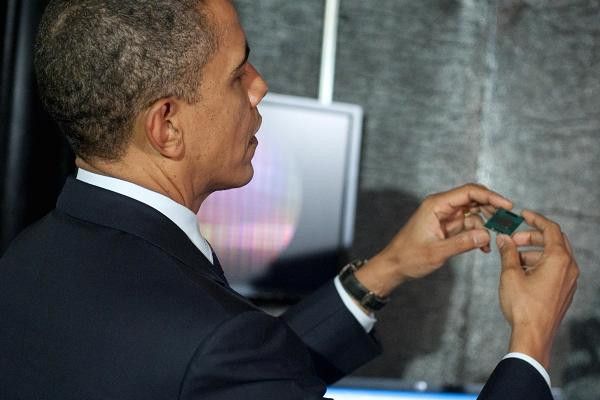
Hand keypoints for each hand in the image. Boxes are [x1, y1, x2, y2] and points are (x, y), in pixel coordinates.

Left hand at [355, 183, 512, 296]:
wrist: (395, 265)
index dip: (490, 196)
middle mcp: (442, 206)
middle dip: (492, 209)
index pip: (469, 192)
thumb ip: (461, 243)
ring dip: (486, 224)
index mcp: (436, 205)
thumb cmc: (409, 257)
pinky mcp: (448, 226)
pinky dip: (478, 234)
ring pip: (474, 212)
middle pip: (474, 199)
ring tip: (494, 240)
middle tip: (507, 223)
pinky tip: (483, 247)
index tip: (508, 205)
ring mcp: (445, 216)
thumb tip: (486, 235)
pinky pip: (469, 225)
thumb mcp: (436, 252)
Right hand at [497, 210, 578, 368]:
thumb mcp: (510, 274)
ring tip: (512, 259)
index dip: (535, 219)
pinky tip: (521, 272)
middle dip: (532, 236)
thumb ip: (508, 252)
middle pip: (554, 241)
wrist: (533, 335)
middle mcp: (569, 268)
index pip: (551, 229)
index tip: (523, 215)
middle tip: (512, 239)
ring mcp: (569, 280)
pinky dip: (539, 264)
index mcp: (559, 259)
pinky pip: (554, 269)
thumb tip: (504, 239)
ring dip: (533, 252)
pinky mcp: (564, 291)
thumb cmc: (523, 305)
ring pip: (553, 256)